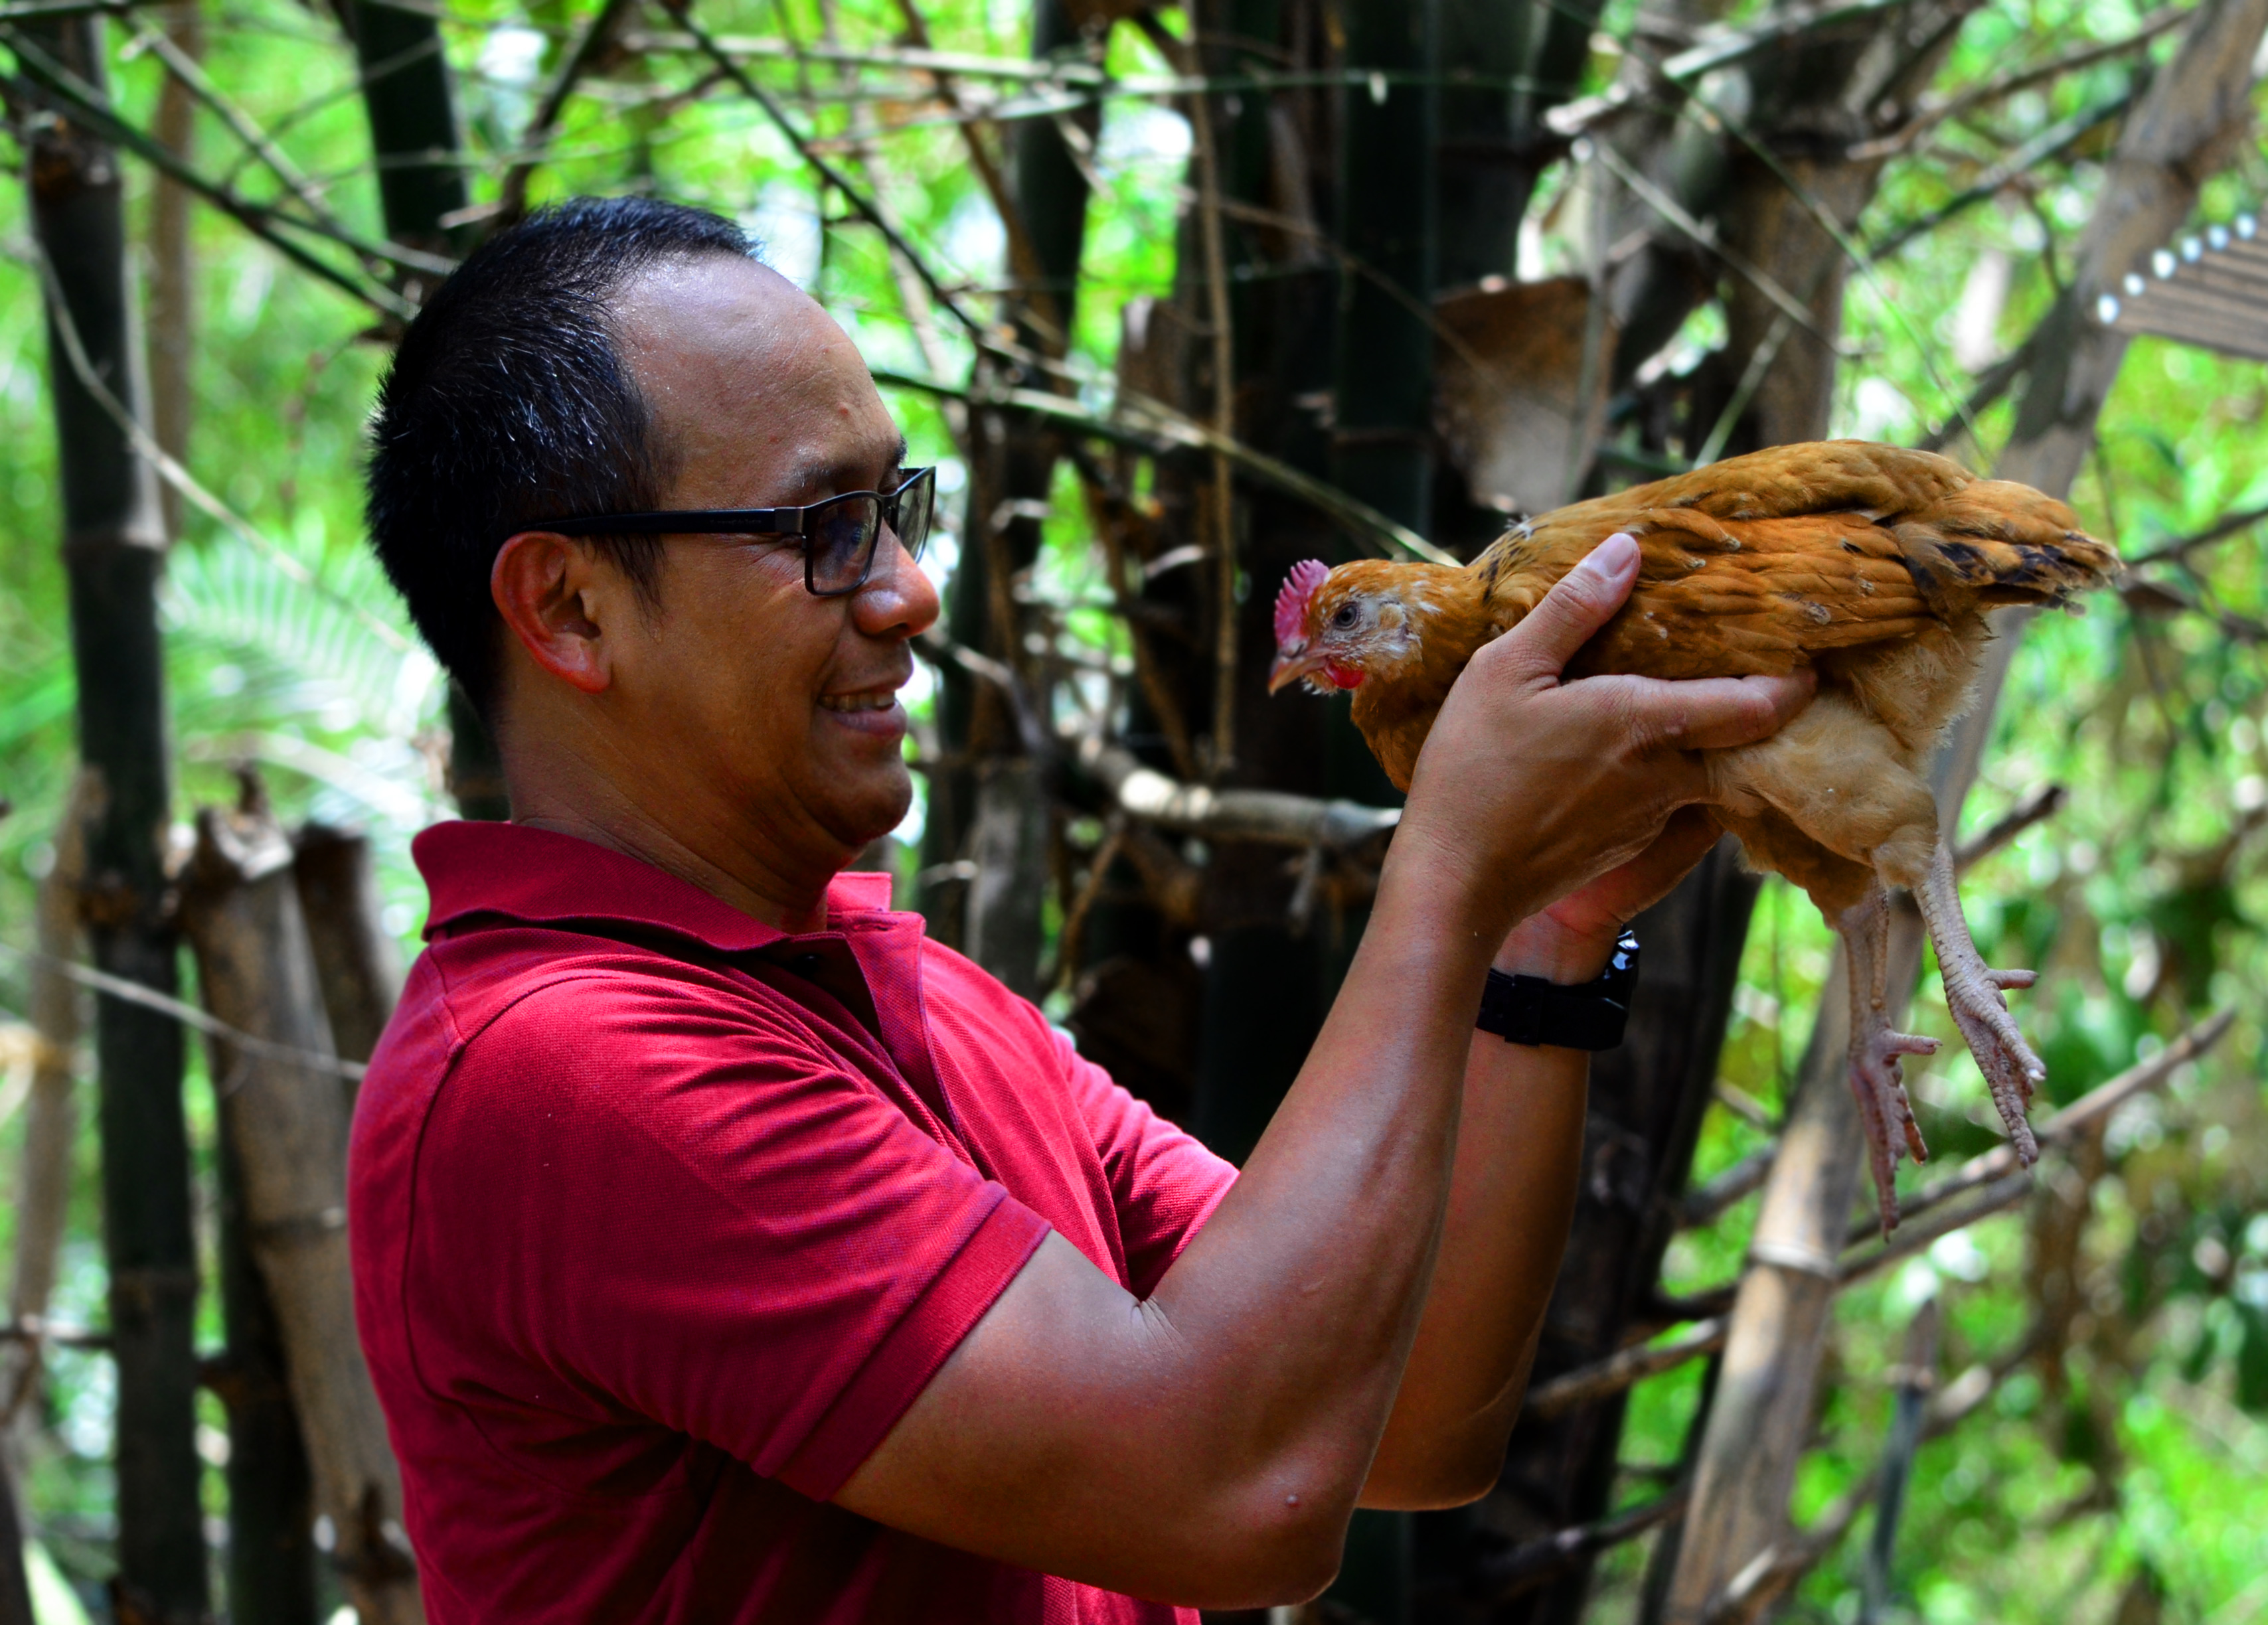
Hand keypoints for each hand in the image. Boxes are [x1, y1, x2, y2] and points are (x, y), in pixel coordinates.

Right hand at [1392, 533, 1809, 949]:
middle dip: (1757, 704)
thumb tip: (1628, 550)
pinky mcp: (1625, 846)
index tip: (1807, 653)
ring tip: (1680, 698)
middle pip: (1740, 740)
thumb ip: (1572, 610)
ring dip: (1704, 738)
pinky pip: (1667, 799)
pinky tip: (1626, 752)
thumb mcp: (1506, 671)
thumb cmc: (1474, 772)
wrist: (1456, 883)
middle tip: (1751, 664)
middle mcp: (1664, 775)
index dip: (1794, 680)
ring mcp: (1648, 818)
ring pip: (1702, 771)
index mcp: (1645, 723)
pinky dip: (1666, 769)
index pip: (1758, 704)